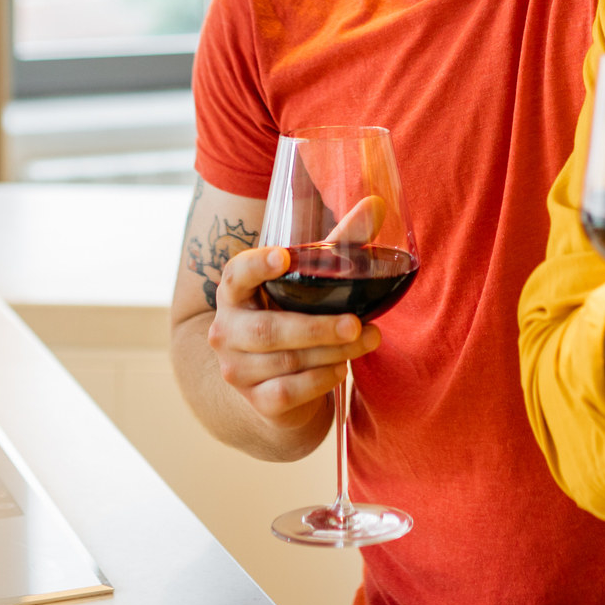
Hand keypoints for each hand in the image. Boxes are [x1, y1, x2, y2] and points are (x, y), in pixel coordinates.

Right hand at [207, 246, 379, 430]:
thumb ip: (340, 244)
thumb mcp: (311, 280)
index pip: (236, 274)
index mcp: (235, 292)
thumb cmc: (293, 314)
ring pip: (285, 362)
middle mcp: (226, 330)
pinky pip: (287, 392)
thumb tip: (378, 204)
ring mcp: (236, 369)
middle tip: (356, 324)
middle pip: (267, 331)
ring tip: (367, 340)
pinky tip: (340, 370)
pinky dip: (319, 382)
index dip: (257, 265)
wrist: (272, 382)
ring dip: (332, 353)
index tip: (284, 257)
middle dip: (316, 328)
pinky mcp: (255, 400)